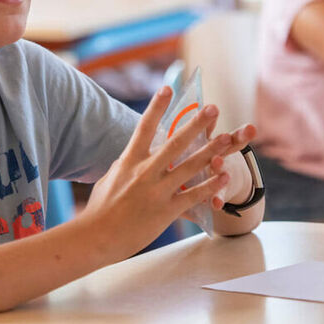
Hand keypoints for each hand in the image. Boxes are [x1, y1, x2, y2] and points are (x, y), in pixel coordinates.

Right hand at [81, 87, 253, 256]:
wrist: (97, 236)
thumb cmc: (100, 209)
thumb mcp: (110, 179)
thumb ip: (124, 165)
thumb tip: (129, 157)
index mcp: (129, 161)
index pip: (145, 127)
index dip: (157, 107)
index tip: (168, 88)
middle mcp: (145, 172)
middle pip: (175, 143)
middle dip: (196, 124)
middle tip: (213, 109)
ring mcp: (157, 191)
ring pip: (190, 166)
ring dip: (210, 151)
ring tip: (226, 138)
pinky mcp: (166, 210)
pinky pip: (194, 195)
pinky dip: (211, 185)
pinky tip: (224, 176)